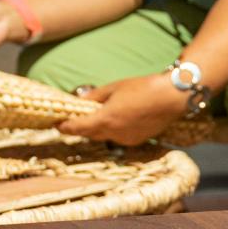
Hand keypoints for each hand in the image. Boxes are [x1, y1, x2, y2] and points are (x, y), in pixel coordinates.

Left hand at [56, 75, 187, 145]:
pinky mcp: (136, 140)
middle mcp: (114, 133)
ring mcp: (126, 139)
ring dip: (97, 129)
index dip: (65, 127)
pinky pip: (117, 137)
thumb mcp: (114, 88)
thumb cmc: (142, 88)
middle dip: (80, 127)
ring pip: (104, 136)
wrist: (171, 97)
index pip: (78, 128)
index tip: (57, 124)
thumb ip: (95, 96)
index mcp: (105, 119)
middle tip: (72, 119)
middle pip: (89, 133)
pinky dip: (112, 130)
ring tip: (95, 116)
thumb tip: (80, 100)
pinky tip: (116, 119)